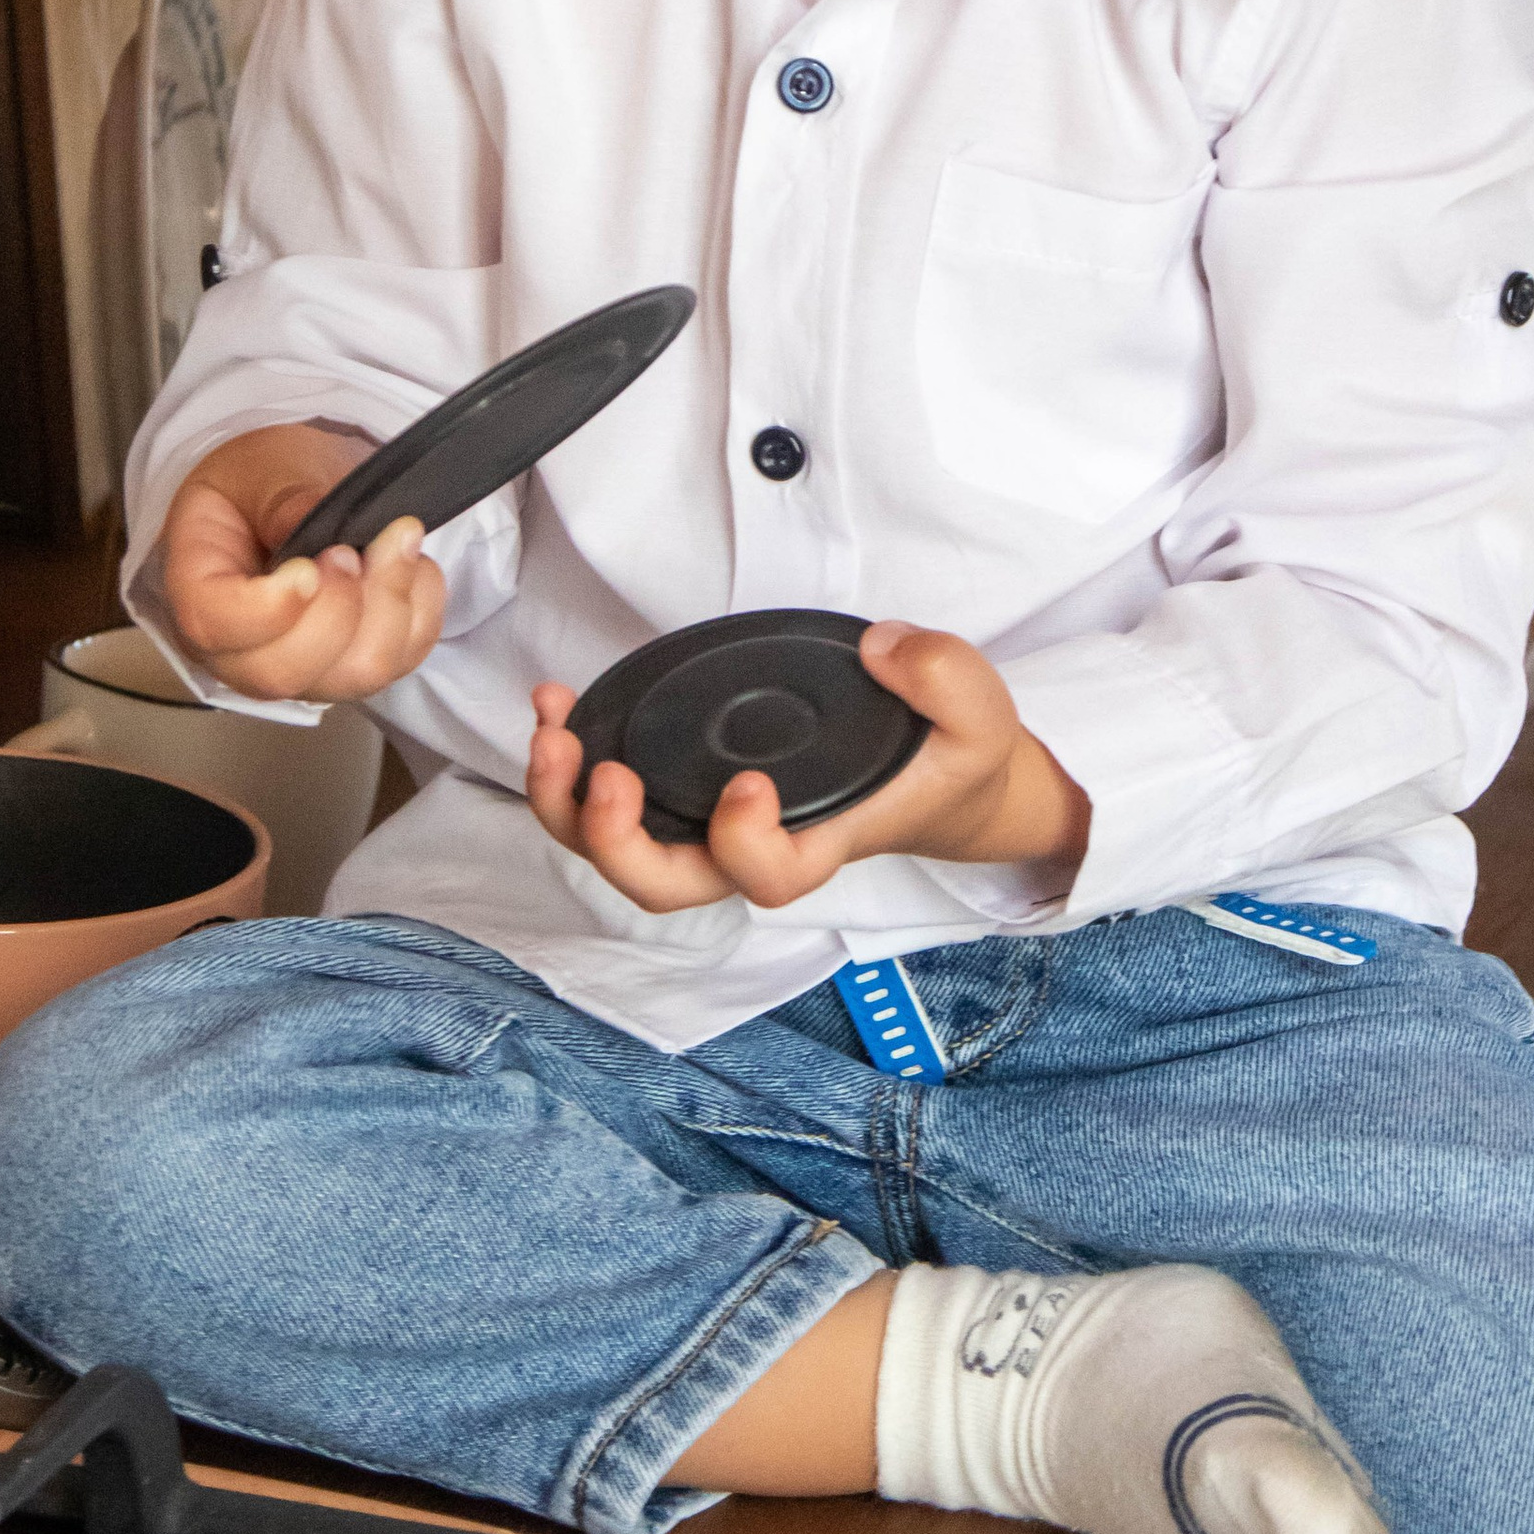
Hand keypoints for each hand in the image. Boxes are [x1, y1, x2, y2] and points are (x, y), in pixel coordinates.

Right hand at [161, 425, 443, 700]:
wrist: (291, 495)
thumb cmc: (262, 485)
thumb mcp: (261, 467)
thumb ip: (284, 494)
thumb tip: (310, 520)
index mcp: (196, 590)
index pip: (214, 626)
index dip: (268, 609)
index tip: (309, 567)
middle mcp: (240, 649)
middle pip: (284, 672)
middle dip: (338, 610)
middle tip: (350, 548)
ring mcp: (302, 668)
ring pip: (355, 677)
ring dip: (391, 605)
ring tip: (394, 543)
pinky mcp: (356, 666)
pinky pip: (404, 660)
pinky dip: (423, 608)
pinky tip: (409, 564)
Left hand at [525, 619, 1090, 915]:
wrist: (938, 776)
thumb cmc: (948, 758)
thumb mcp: (981, 716)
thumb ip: (945, 678)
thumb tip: (883, 649)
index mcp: (822, 842)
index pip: (767, 878)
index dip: (743, 845)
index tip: (748, 788)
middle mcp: (756, 844)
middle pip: (663, 885)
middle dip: (616, 842)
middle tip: (608, 776)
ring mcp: (712, 816)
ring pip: (619, 849)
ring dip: (568, 801)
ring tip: (552, 732)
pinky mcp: (690, 781)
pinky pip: (611, 792)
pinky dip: (571, 759)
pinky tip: (556, 706)